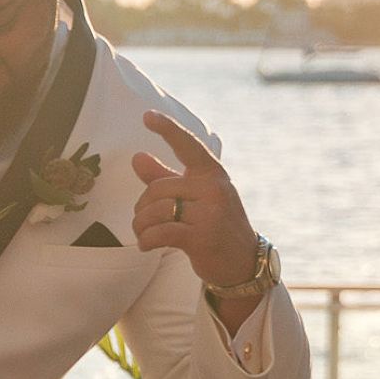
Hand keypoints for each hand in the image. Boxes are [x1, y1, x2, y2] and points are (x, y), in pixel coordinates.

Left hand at [130, 112, 257, 288]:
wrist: (242, 263)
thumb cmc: (214, 226)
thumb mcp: (195, 198)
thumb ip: (164, 178)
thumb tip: (137, 157)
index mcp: (212, 174)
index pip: (188, 145)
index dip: (168, 129)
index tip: (147, 115)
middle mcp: (214, 188)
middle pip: (157, 188)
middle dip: (142, 207)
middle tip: (143, 222)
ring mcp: (211, 213)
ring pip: (156, 210)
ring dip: (141, 226)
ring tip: (143, 235)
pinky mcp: (203, 237)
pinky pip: (160, 232)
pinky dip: (146, 240)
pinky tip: (146, 245)